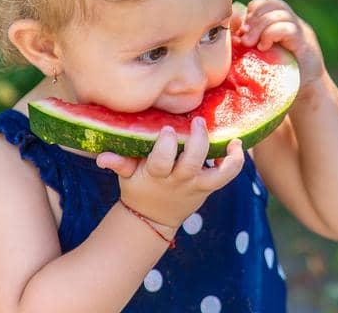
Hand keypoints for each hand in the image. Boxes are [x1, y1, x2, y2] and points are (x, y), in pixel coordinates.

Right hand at [94, 117, 244, 227]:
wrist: (153, 217)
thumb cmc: (139, 187)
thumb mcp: (127, 176)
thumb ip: (118, 163)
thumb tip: (101, 157)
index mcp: (156, 175)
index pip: (161, 161)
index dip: (165, 145)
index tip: (166, 128)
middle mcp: (178, 180)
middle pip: (191, 163)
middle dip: (196, 142)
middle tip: (197, 121)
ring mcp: (196, 184)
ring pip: (217, 175)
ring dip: (227, 157)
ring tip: (231, 139)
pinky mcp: (209, 186)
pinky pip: (227, 176)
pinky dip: (235, 162)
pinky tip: (236, 145)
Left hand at [233, 0, 326, 94]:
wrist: (306, 91)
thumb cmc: (278, 76)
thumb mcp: (260, 55)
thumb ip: (250, 42)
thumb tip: (232, 33)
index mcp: (282, 23)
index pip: (265, 3)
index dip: (251, 12)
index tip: (242, 30)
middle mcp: (292, 23)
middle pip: (272, 3)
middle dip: (254, 18)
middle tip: (245, 38)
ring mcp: (300, 31)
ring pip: (279, 13)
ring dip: (260, 26)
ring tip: (251, 43)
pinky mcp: (304, 43)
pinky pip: (287, 28)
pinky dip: (271, 34)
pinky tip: (264, 47)